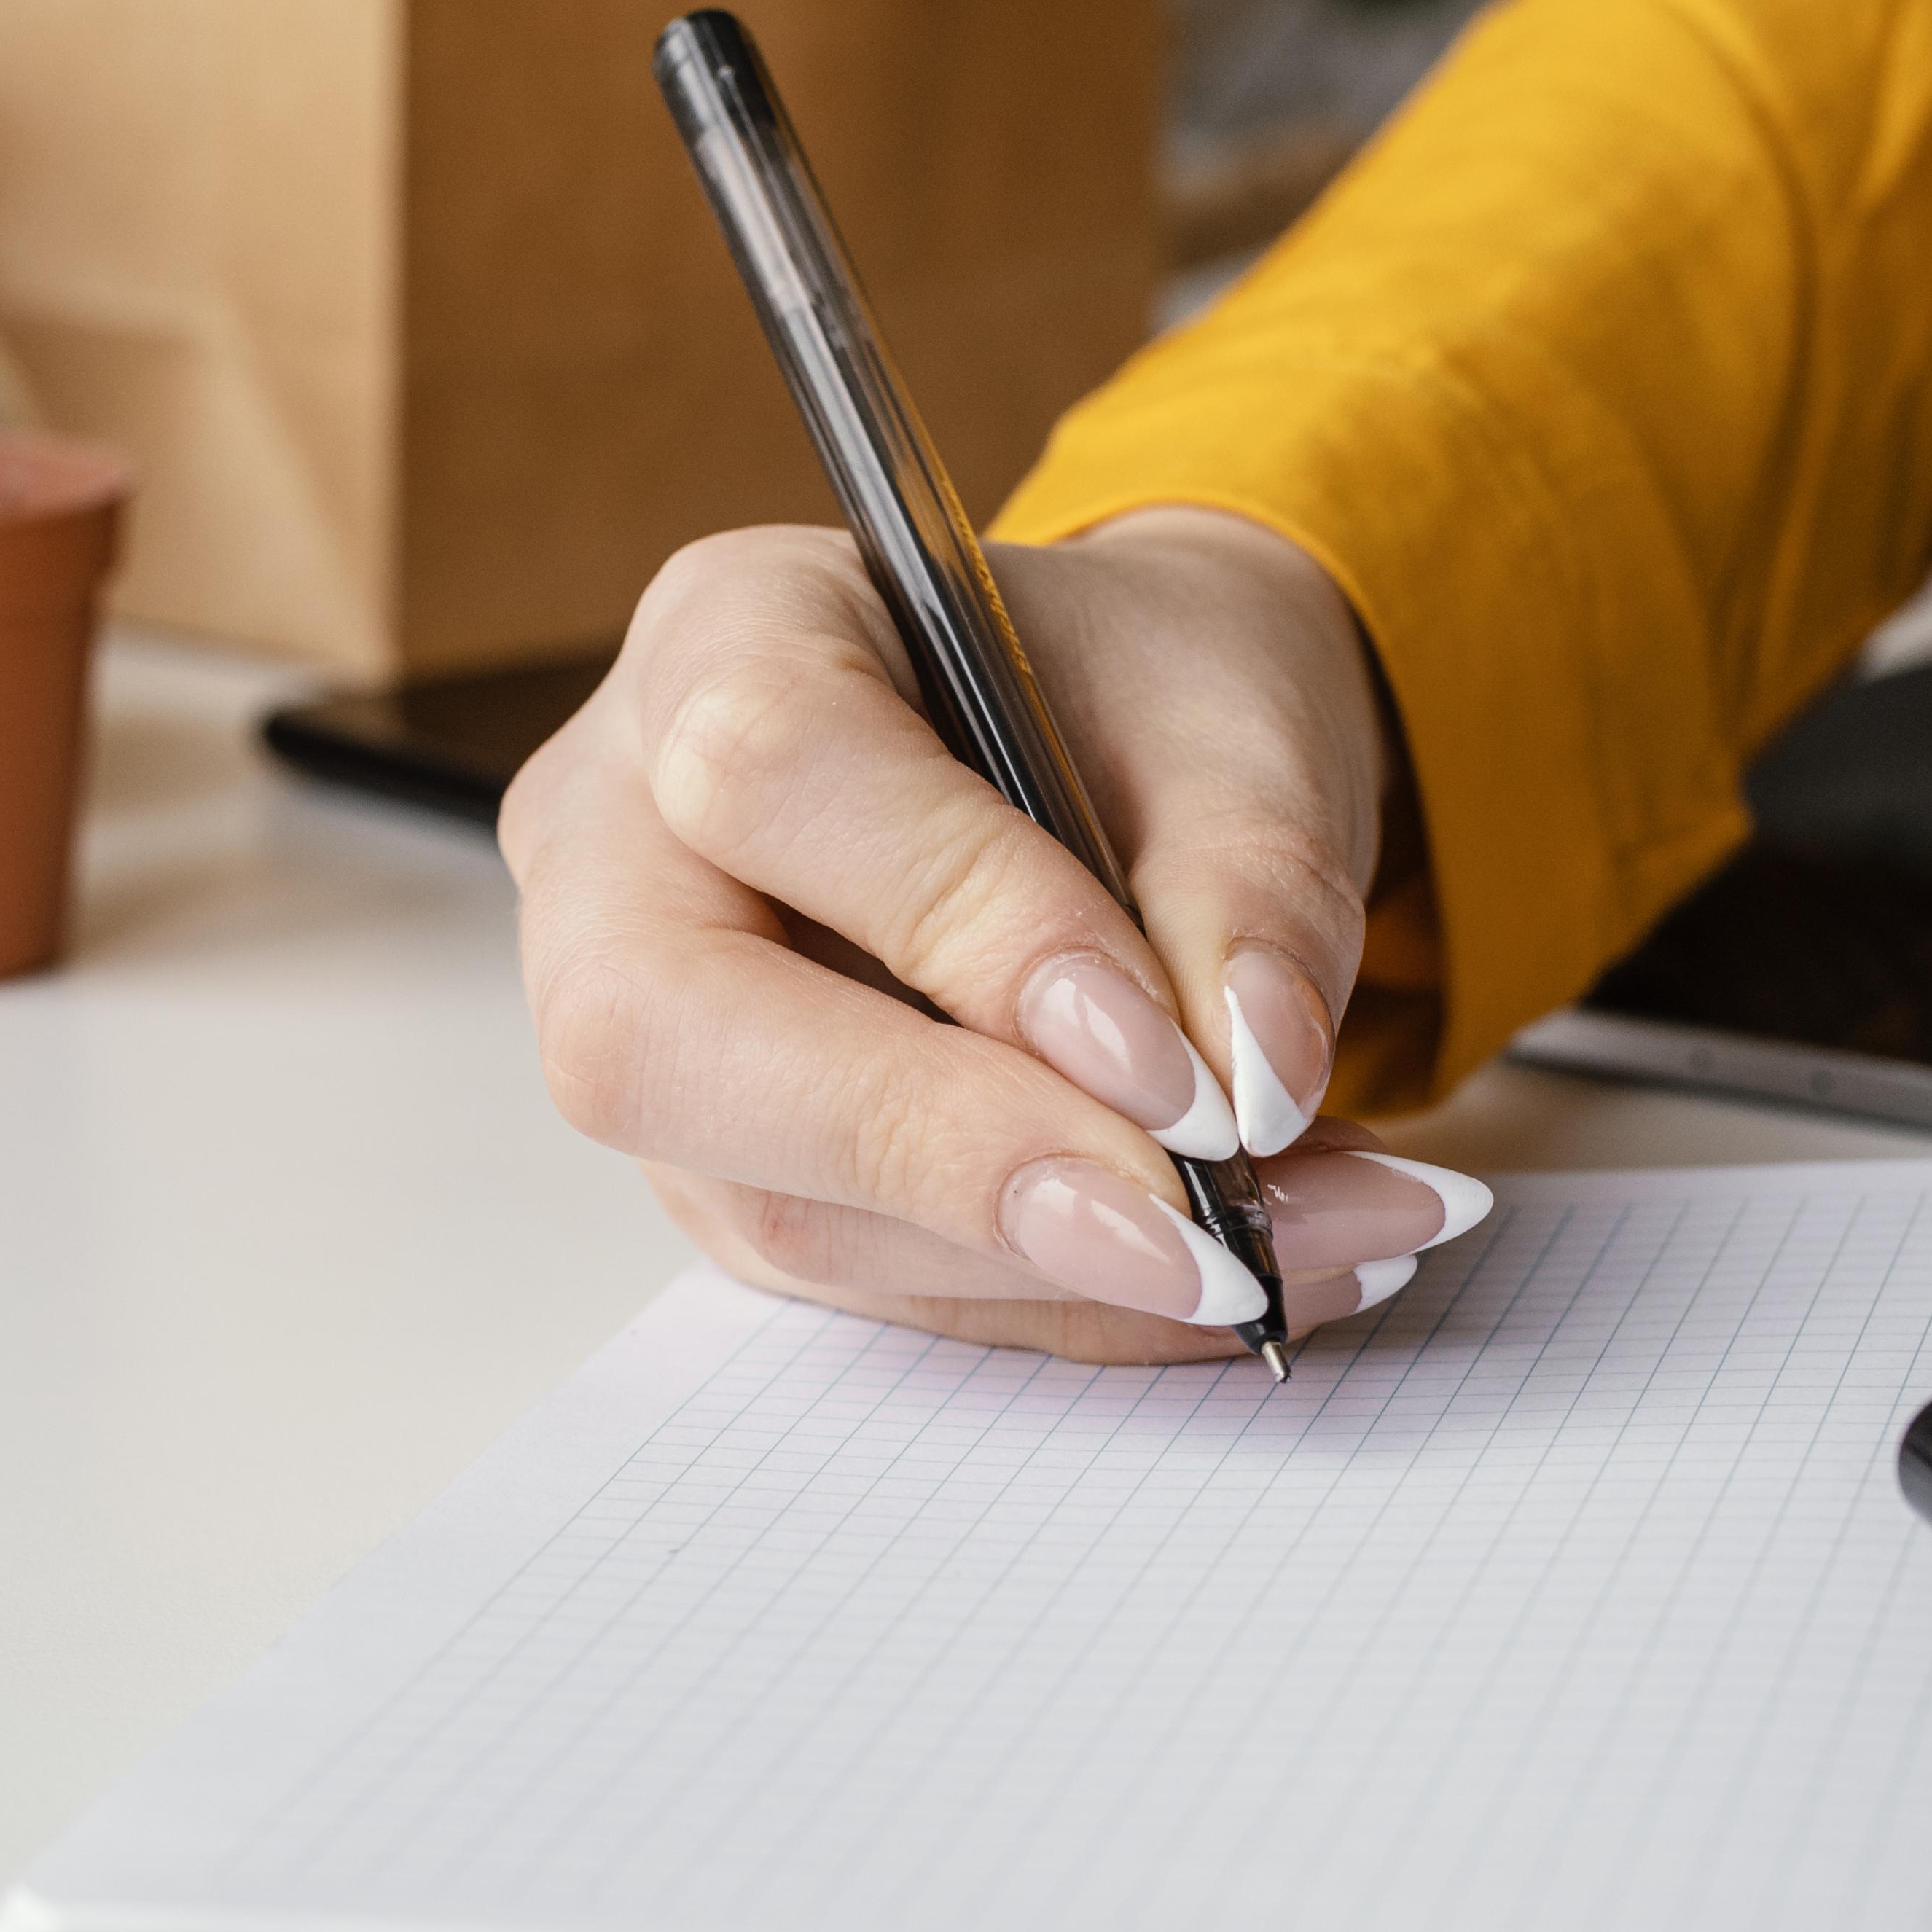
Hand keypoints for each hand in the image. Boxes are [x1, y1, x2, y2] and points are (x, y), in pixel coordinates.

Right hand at [505, 509, 1493, 1361]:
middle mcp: (620, 839)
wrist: (1121, 750)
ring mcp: (651, 1031)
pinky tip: (1248, 1271)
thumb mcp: (1236, 723)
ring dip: (1070, 1265)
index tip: (1180, 1060)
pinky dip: (1081, 1299)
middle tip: (1201, 1239)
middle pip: (661, 1033)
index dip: (963, 928)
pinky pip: (877, 1287)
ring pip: (785, 1206)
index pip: (770, 774)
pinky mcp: (731, 1175)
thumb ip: (1248, 884)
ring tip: (1312, 1241)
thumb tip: (1255, 1083)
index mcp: (719, 632)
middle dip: (949, 1161)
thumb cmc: (1138, 697)